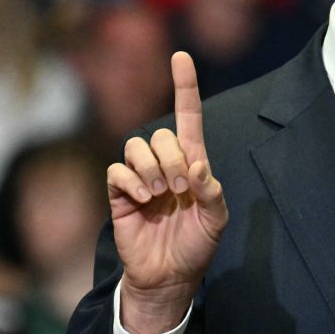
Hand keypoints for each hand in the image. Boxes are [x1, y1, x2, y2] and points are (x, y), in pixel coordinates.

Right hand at [107, 52, 227, 333]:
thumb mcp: (217, 221)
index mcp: (192, 164)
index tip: (181, 56)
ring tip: (159, 195)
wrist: (170, 277)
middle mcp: (165, 165)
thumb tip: (196, 167)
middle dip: (171, 157)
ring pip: (135, 146)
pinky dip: (130, 181)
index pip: (188, 117)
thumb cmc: (197, 247)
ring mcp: (140, 179)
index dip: (184, 86)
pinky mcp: (120, 195)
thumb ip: (213, 192)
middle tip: (178, 188)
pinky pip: (117, 171)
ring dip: (150, 168)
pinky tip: (142, 200)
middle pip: (160, 134)